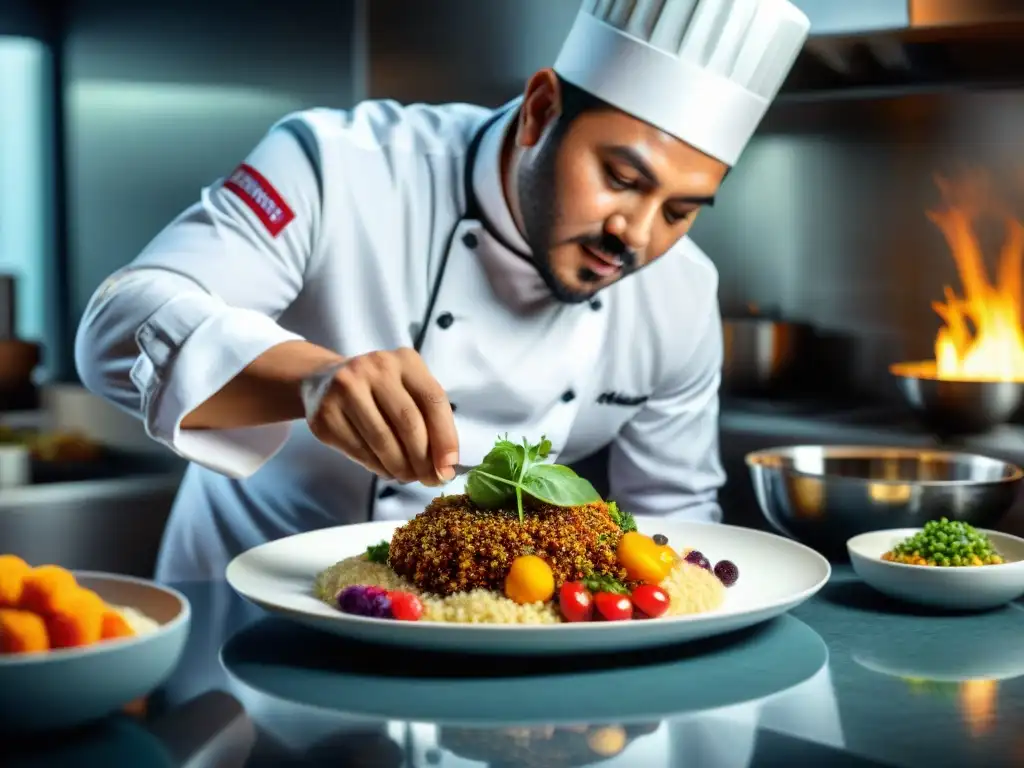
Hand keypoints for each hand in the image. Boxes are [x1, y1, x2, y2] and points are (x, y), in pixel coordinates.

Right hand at [304, 348, 458, 485]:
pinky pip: (359, 450)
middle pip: (409, 422)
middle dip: (423, 459)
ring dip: (401, 467)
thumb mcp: (407, 390)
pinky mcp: (326, 414)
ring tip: (408, 477)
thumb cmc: (379, 392)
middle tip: (430, 480)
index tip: (449, 468)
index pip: (433, 400)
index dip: (445, 437)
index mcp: (405, 360)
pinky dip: (378, 467)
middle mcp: (375, 368)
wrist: (324, 382)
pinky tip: (386, 470)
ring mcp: (346, 388)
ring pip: (383, 440)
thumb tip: (445, 467)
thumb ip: (428, 420)